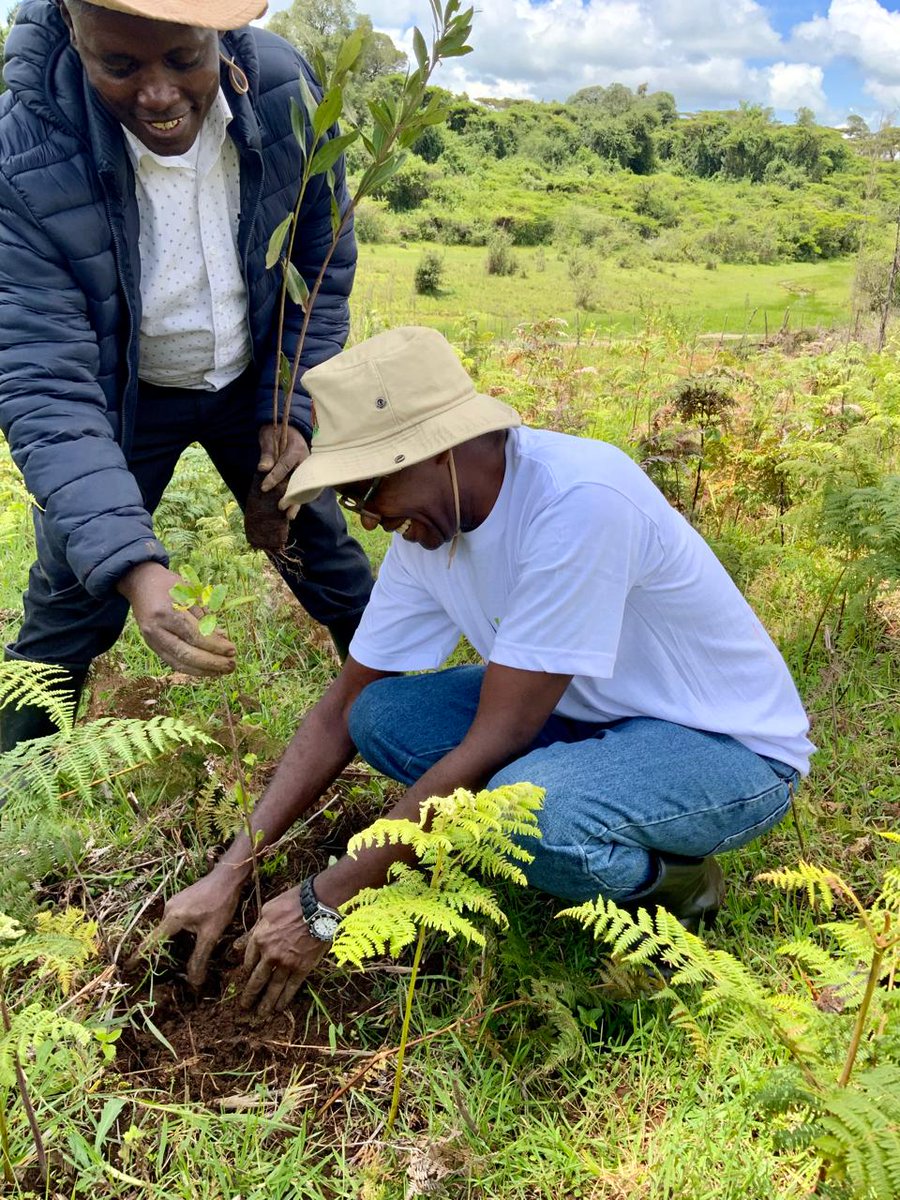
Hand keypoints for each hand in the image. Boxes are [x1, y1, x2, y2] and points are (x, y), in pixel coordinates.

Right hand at [117, 563, 235, 675]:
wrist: (140, 584)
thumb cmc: (170, 585)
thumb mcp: (191, 593)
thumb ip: (205, 616)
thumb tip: (222, 639)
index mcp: (167, 612)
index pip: (194, 635)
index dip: (215, 646)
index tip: (232, 649)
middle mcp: (156, 629)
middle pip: (186, 654)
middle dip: (212, 662)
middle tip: (231, 665)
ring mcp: (152, 640)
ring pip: (179, 663)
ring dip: (204, 670)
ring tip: (223, 671)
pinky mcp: (152, 646)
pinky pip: (173, 663)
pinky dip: (192, 669)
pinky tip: (208, 670)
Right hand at [142, 868, 245, 987]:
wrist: (228, 876)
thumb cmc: (221, 903)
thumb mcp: (212, 933)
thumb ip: (200, 957)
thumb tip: (194, 982)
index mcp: (172, 917)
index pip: (151, 941)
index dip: (140, 956)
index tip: (127, 968)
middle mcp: (168, 909)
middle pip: (161, 937)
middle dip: (164, 953)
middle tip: (170, 970)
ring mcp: (173, 903)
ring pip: (169, 929)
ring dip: (174, 942)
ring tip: (183, 957)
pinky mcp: (180, 900)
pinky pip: (175, 921)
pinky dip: (179, 933)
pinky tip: (192, 938)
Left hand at [240, 888, 327, 1016]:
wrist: (318, 905)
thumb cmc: (293, 902)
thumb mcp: (267, 910)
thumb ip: (254, 930)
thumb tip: (239, 945)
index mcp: (259, 938)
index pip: (248, 960)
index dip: (246, 971)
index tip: (245, 979)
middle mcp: (269, 954)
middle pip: (257, 979)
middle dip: (250, 994)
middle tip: (245, 1006)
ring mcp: (286, 963)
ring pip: (273, 987)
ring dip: (266, 1002)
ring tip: (261, 1014)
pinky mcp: (302, 967)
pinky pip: (292, 987)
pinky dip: (285, 999)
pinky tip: (280, 1008)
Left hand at [256, 424, 308, 520]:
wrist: (288, 430)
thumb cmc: (277, 433)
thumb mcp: (269, 438)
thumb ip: (267, 453)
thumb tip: (263, 469)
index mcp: (296, 449)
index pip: (285, 465)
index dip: (274, 477)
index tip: (264, 488)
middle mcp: (305, 461)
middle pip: (299, 480)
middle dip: (291, 496)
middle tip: (281, 508)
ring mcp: (307, 469)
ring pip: (303, 488)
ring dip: (297, 502)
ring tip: (289, 516)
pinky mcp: (305, 476)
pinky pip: (302, 489)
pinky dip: (297, 500)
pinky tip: (291, 512)